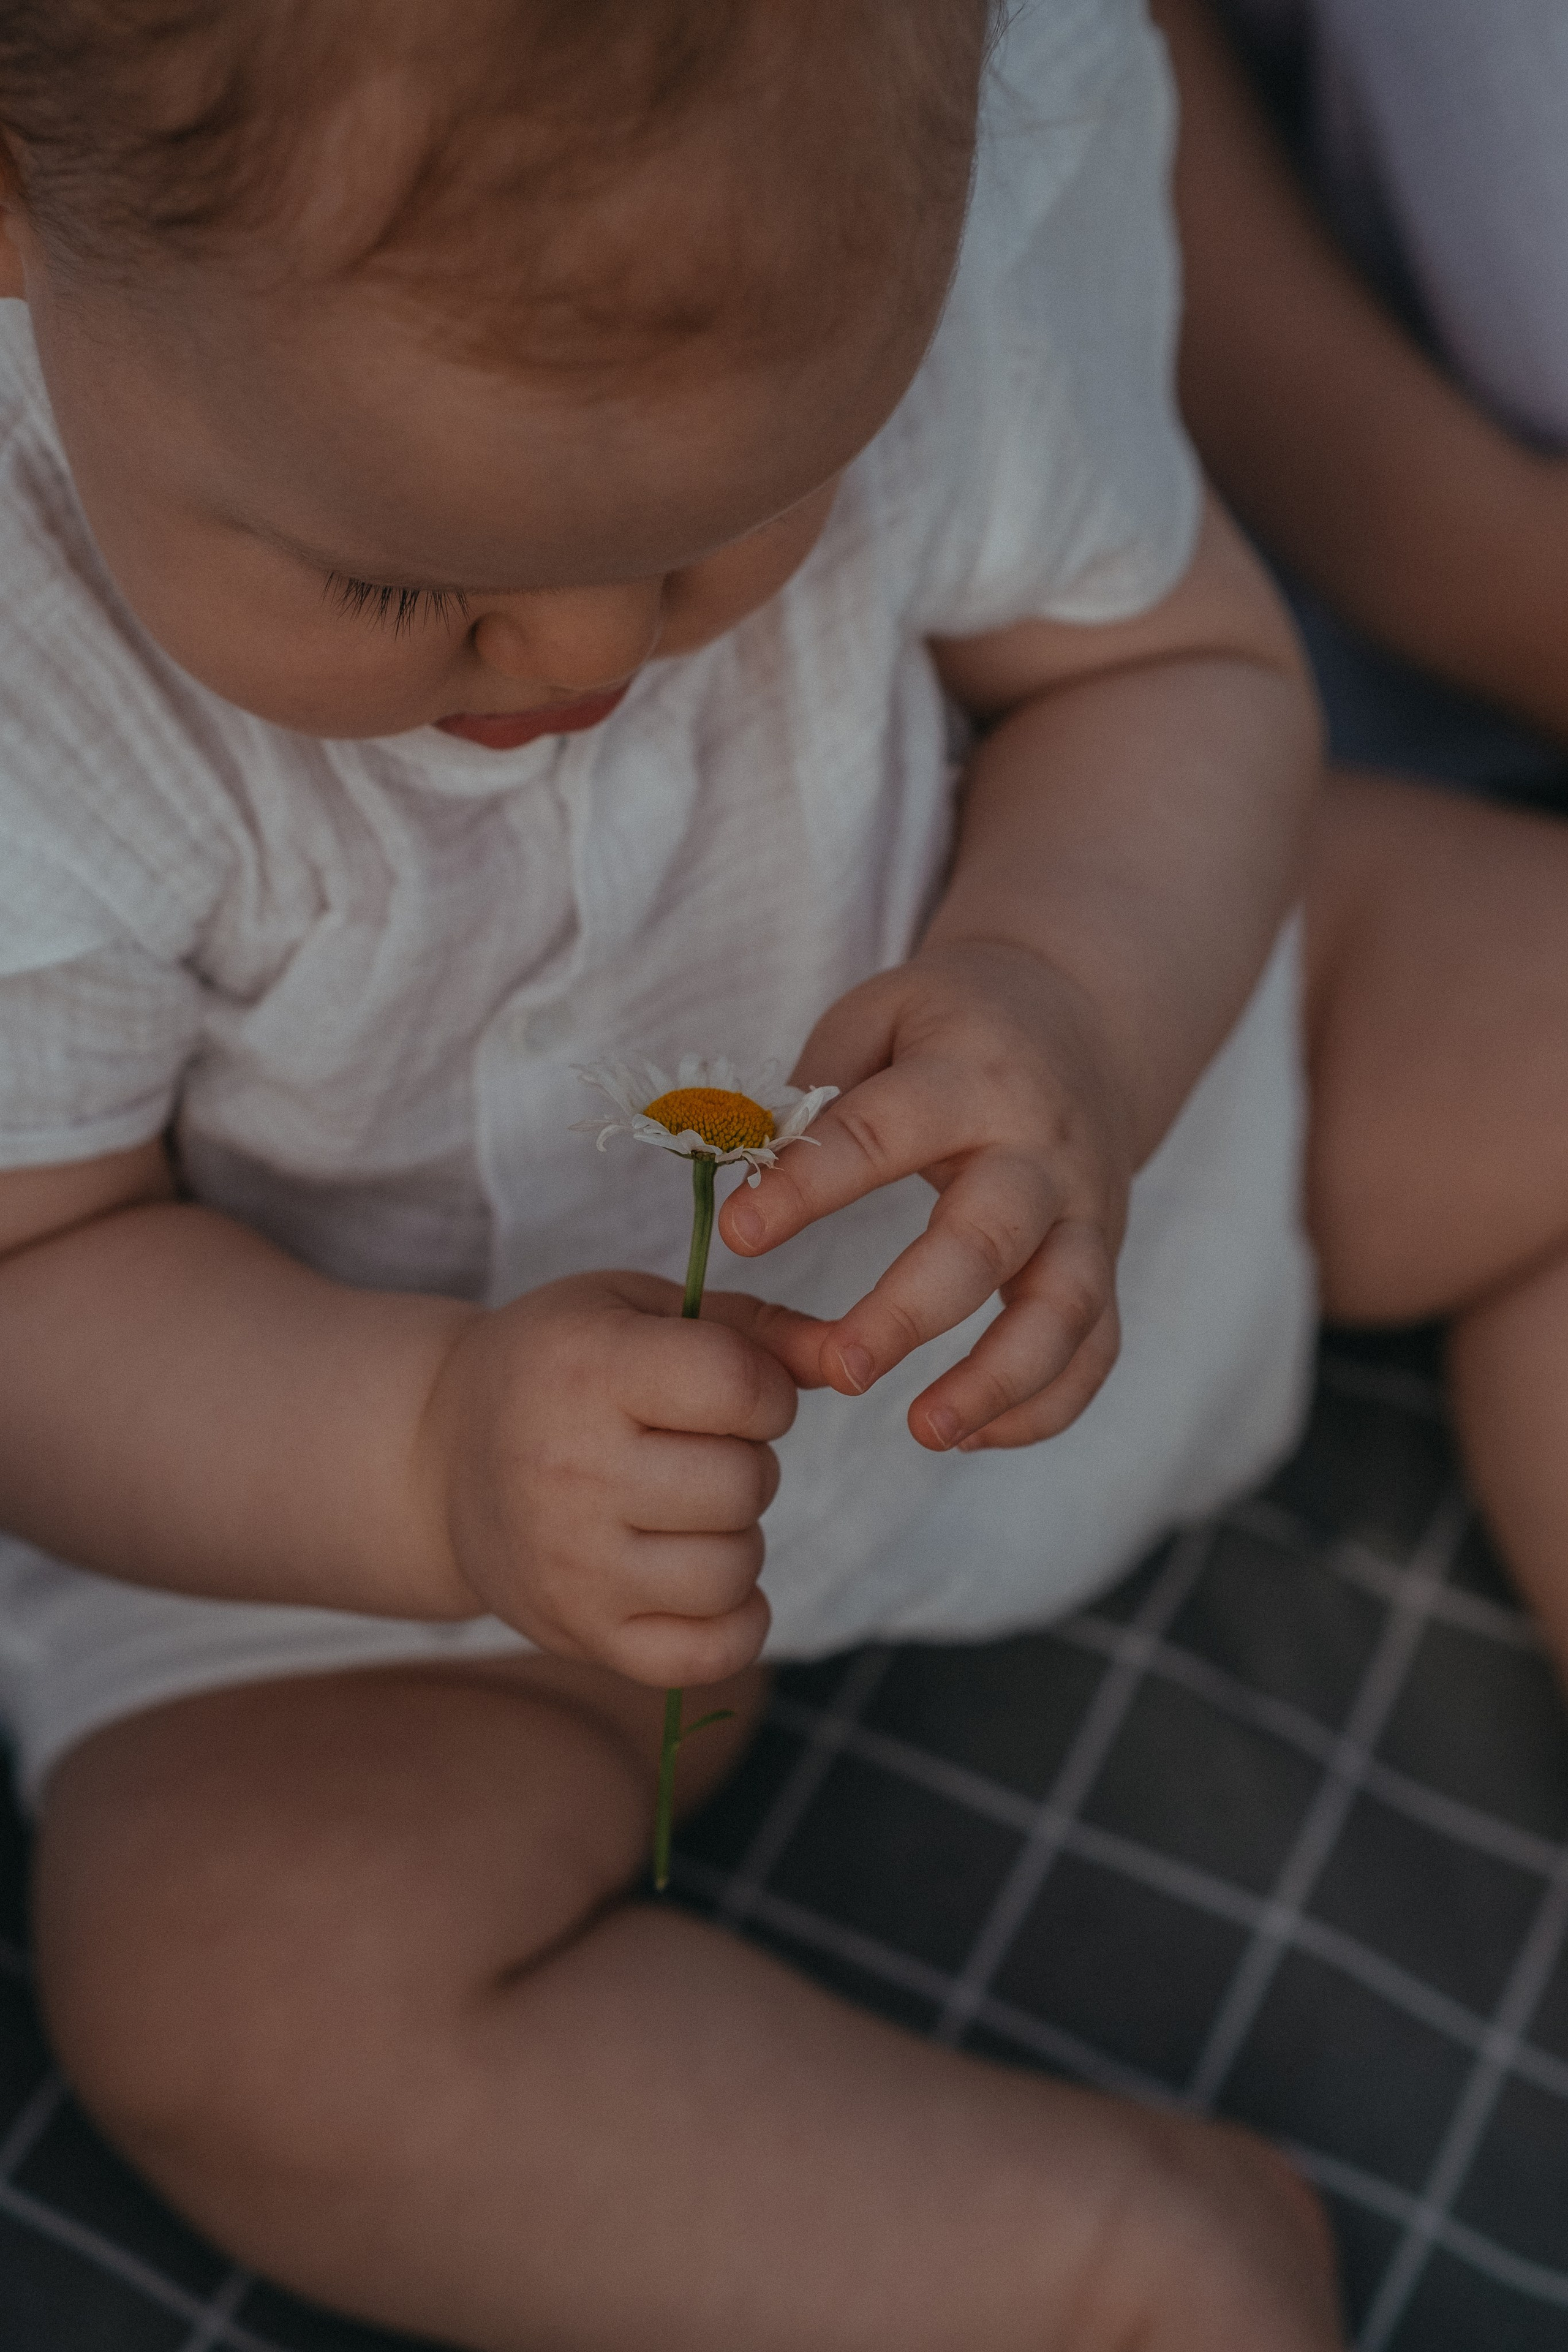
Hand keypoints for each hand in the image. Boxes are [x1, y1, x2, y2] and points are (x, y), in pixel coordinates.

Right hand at [420, 1272, 816, 1684]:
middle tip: (699, 1452)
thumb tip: (847, 1362)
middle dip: (748, 1462)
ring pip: (734, 1569)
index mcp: (586, 1370)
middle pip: (745, 1483)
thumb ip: (754, 1327)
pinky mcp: (581, 1633)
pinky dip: (733, 1622)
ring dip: (737, 1538)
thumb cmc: (556, 1366)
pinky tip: (706, 1583)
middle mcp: (572, 1471)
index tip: (731, 1391)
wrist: (434, 1456)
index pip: (739, 1387)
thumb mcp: (636, 1309)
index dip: (763, 1390)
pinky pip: (708, 1654)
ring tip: (688, 1511)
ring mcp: (574, 1565)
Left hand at [718, 942, 1133, 1450]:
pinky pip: (1096, 1348)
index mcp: (970, 1077)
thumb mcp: (879, 1016)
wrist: (1082, 1019)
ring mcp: (1086, 1213)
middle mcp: (1041, 1150)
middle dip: (912, 1312)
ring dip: (1000, 1380)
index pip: (882, 1134)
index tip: (737, 1234)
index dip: (807, 1186)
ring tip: (925, 1432)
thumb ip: (817, 1090)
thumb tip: (748, 1171)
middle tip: (839, 1370)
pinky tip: (973, 1438)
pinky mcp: (1106, 1261)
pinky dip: (1046, 1405)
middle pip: (988, 1240)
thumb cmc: (950, 1026)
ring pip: (1065, 1308)